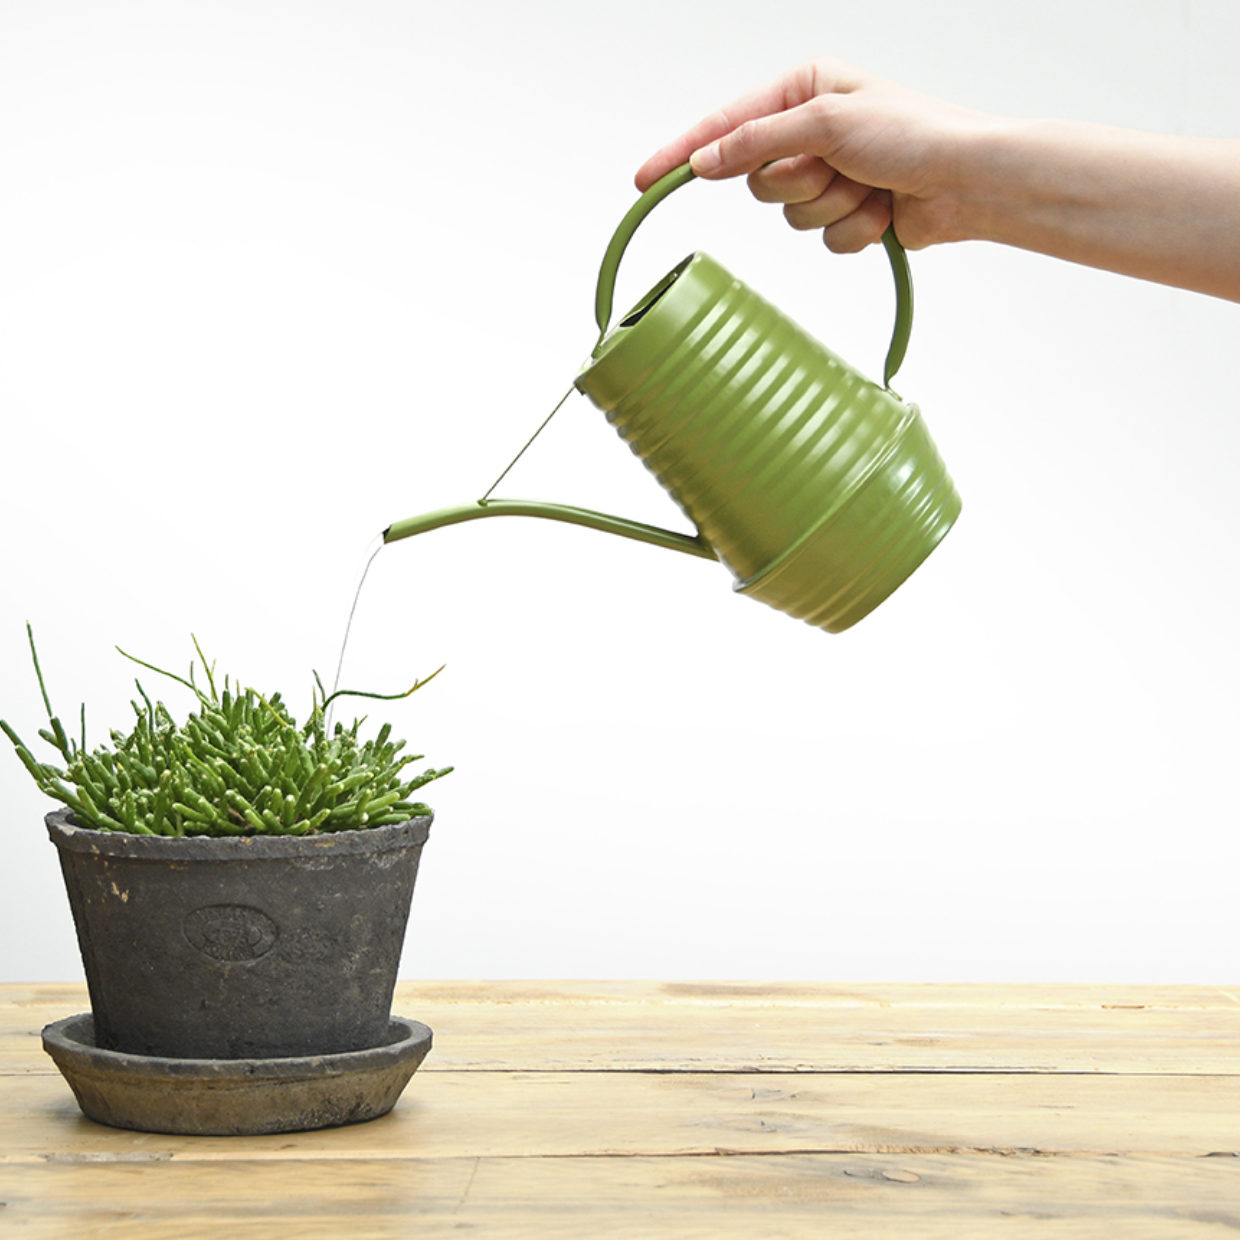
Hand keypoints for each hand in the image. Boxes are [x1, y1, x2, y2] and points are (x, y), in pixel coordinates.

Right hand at [635, 58, 988, 252]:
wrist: (968, 181)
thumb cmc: (916, 133)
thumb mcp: (827, 122)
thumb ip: (759, 140)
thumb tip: (708, 159)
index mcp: (804, 91)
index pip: (727, 126)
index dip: (685, 154)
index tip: (646, 178)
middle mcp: (812, 131)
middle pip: (758, 179)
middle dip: (799, 183)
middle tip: (836, 167)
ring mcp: (830, 176)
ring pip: (790, 215)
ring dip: (832, 208)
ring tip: (869, 187)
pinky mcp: (847, 214)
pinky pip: (822, 240)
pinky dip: (853, 231)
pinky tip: (883, 211)